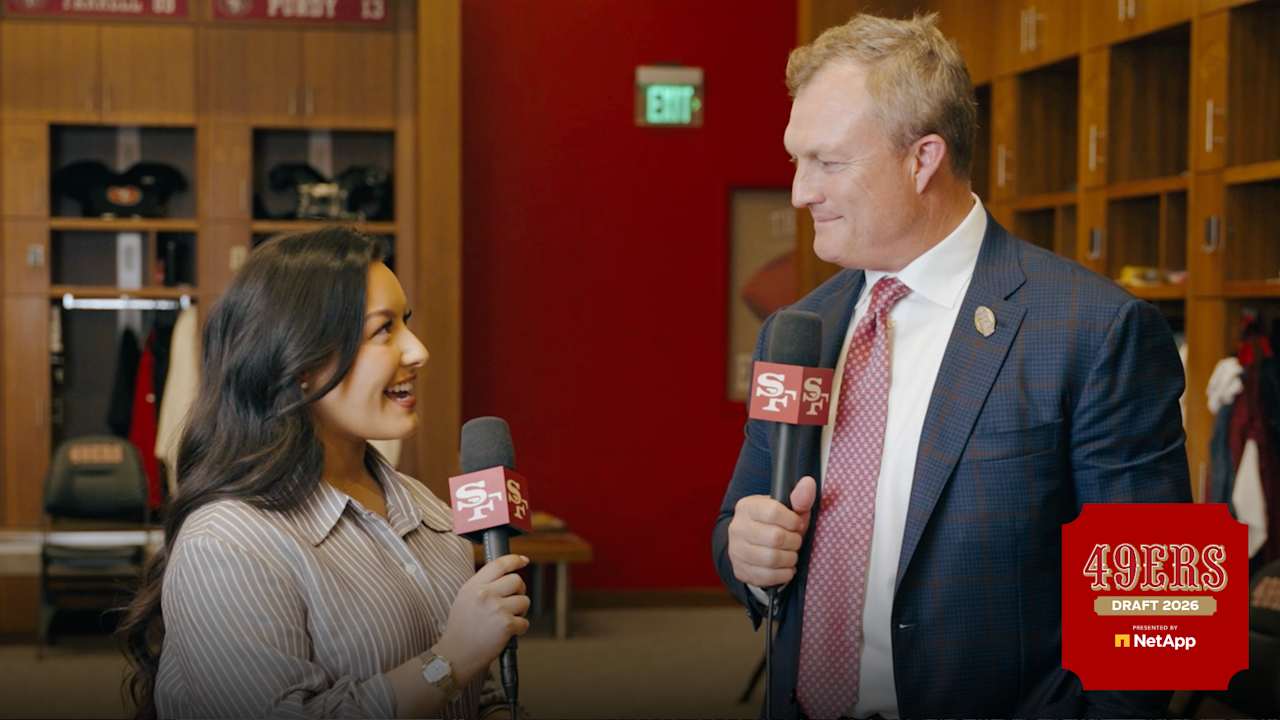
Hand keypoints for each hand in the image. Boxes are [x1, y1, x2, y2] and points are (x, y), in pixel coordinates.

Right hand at [434, 554, 530, 684]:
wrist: (455, 655)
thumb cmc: (460, 630)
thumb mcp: (464, 599)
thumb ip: (482, 586)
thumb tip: (505, 576)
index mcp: (473, 586)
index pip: (498, 564)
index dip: (514, 560)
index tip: (523, 561)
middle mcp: (484, 594)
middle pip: (517, 580)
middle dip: (519, 591)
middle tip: (512, 602)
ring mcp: (496, 608)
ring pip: (524, 600)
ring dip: (520, 611)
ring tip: (505, 620)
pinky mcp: (506, 624)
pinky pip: (525, 622)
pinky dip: (519, 629)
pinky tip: (506, 634)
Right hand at [726, 476, 815, 587]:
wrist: (751, 544)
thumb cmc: (775, 524)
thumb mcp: (787, 509)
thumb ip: (799, 497)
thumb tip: (809, 483)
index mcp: (747, 507)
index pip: (773, 512)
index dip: (793, 521)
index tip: (797, 524)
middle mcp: (737, 528)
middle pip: (775, 538)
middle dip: (794, 541)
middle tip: (795, 541)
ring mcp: (736, 550)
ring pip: (771, 559)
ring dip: (790, 558)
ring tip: (791, 554)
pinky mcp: (740, 570)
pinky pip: (767, 577)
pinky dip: (783, 574)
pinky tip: (786, 567)